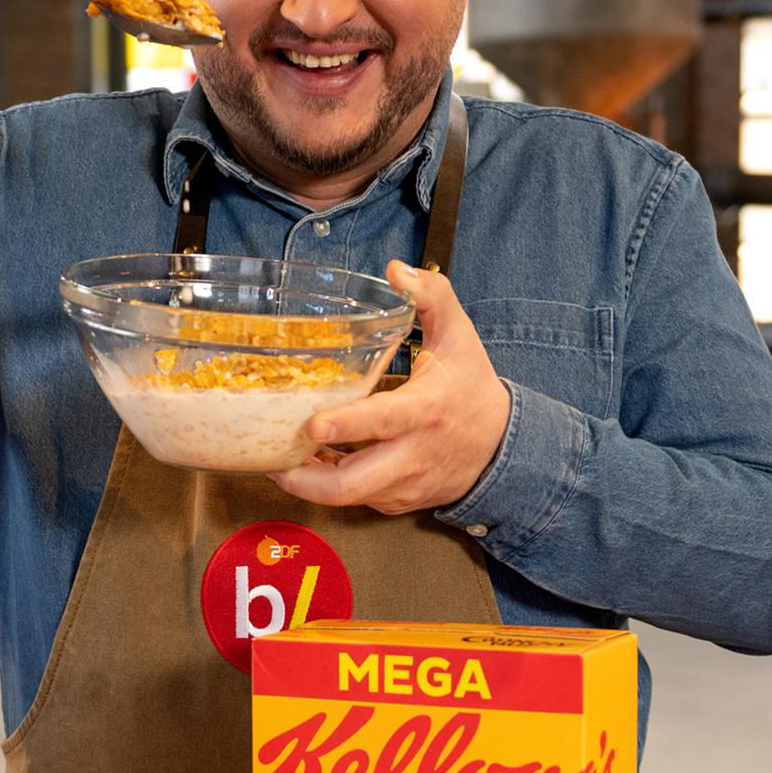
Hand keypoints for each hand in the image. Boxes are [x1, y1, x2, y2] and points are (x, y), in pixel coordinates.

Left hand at [271, 261, 511, 515]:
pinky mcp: (397, 502)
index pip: (384, 422)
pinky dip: (328, 485)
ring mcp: (403, 485)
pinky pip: (356, 500)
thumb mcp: (459, 335)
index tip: (312, 425)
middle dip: (305, 478)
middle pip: (353, 483)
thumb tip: (396, 270)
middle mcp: (412, 454)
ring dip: (309, 483)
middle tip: (270, 458)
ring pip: (348, 498)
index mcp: (425, 410)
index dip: (346, 426)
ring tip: (279, 460)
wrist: (501, 447)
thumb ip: (431, 296)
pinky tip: (309, 463)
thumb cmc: (471, 386)